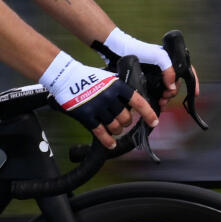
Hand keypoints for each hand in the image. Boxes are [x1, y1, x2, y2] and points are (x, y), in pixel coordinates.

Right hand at [43, 52, 159, 146]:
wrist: (66, 77)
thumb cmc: (87, 77)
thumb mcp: (108, 78)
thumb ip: (120, 89)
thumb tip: (133, 102)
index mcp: (117, 86)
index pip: (138, 102)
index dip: (148, 113)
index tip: (154, 121)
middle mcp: (109, 97)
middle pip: (126, 118)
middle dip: (127, 122)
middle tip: (124, 122)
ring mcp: (98, 107)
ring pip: (115, 126)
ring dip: (117, 131)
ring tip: (116, 129)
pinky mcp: (86, 116)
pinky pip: (100, 132)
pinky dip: (107, 140)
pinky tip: (111, 144)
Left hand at [97, 27, 175, 99]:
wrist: (118, 51)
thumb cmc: (138, 50)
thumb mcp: (159, 56)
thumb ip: (169, 70)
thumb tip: (172, 87)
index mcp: (167, 63)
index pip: (178, 76)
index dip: (176, 86)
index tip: (170, 93)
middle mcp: (161, 71)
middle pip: (171, 86)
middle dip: (170, 94)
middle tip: (164, 100)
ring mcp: (151, 78)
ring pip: (162, 92)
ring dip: (163, 100)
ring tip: (160, 104)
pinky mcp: (142, 83)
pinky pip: (151, 94)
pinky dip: (154, 101)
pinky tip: (154, 105)